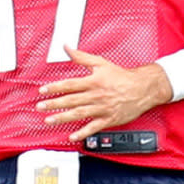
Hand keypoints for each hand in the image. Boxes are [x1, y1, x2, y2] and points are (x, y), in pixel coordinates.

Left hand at [35, 45, 173, 141]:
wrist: (142, 88)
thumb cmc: (121, 76)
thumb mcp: (101, 63)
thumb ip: (81, 57)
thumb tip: (66, 47)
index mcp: (93, 81)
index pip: (70, 84)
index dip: (55, 87)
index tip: (42, 91)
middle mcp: (96, 95)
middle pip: (71, 100)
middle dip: (54, 104)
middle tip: (40, 107)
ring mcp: (102, 108)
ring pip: (79, 113)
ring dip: (63, 117)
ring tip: (49, 120)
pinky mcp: (108, 119)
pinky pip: (93, 127)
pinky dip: (83, 133)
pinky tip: (72, 136)